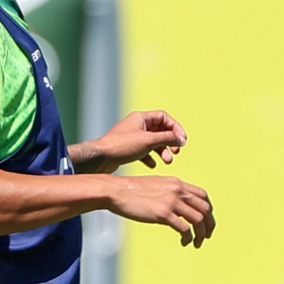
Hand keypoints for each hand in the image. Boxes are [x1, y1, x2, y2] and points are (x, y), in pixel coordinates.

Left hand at [70, 110, 186, 173]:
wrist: (100, 158)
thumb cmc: (122, 146)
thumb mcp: (148, 141)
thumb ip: (167, 138)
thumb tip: (181, 139)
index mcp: (141, 118)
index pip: (164, 118)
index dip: (175, 128)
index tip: (182, 140)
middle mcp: (137, 125)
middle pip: (160, 130)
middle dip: (170, 141)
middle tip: (176, 151)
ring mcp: (132, 138)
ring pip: (153, 142)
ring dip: (162, 151)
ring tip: (167, 162)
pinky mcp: (128, 149)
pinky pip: (144, 152)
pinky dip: (150, 158)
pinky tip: (152, 165)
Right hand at [107, 173, 214, 247]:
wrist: (117, 191)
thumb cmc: (132, 191)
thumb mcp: (156, 186)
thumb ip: (169, 193)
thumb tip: (176, 205)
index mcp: (177, 183)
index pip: (203, 196)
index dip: (208, 210)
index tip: (205, 222)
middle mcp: (178, 191)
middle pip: (205, 208)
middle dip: (209, 224)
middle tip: (206, 236)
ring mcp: (171, 202)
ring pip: (198, 220)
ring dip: (201, 234)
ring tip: (197, 243)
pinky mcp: (163, 214)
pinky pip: (184, 228)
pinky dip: (188, 238)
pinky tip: (184, 242)